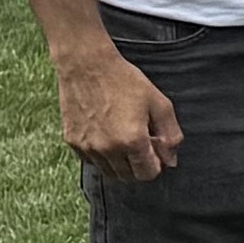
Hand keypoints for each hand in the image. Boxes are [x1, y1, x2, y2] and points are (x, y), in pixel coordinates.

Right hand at [54, 42, 183, 180]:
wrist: (87, 65)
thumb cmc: (126, 81)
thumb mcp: (159, 104)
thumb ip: (170, 135)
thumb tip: (171, 161)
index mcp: (132, 140)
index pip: (148, 174)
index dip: (156, 164)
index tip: (154, 148)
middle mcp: (108, 149)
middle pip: (128, 176)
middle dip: (139, 165)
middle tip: (141, 143)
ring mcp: (87, 146)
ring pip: (109, 172)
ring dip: (120, 163)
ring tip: (124, 138)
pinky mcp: (72, 141)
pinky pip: (91, 161)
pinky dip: (101, 155)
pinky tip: (106, 135)